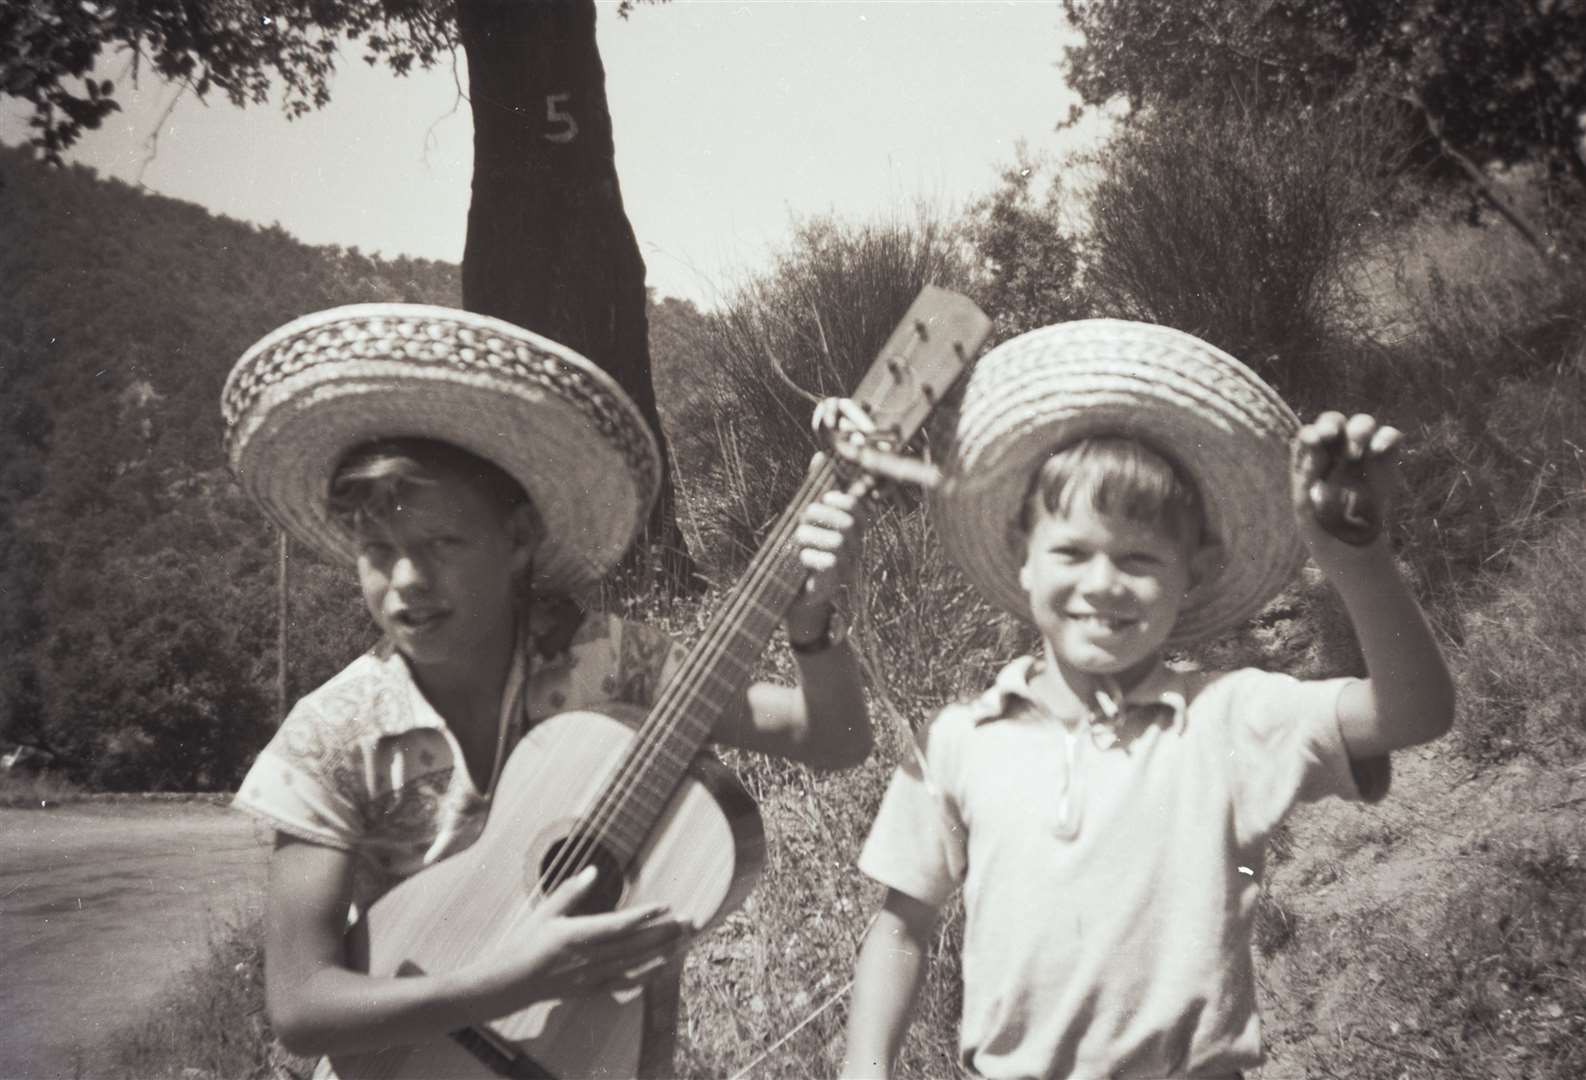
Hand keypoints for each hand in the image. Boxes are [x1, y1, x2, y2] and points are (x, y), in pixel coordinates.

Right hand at [464, 866, 690, 1018]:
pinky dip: (647, 974)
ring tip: (684, 938)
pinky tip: (664, 965)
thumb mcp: (546, 912)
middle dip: (664, 932)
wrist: (512, 982)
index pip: (618, 925)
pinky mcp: (593, 990)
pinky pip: (626, 983)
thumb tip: (594, 870)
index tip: (666, 905)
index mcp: (576, 936)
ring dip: (662, 951)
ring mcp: (592, 977)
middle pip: (635, 945)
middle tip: (690, 920)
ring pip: (635, 964)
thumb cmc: (527, 942)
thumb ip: (572, 892)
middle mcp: (588, 958)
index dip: (644, 916)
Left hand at [786, 453, 866, 635]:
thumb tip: (820, 455)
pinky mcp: (833, 584)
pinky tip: (801, 559)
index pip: (861, 509)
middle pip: (850, 523)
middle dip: (822, 514)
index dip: (847, 499)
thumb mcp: (809, 519)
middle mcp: (854, 548)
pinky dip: (810, 556)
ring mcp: (846, 567)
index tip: (826, 497)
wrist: (795, 597)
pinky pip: (828, 563)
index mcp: (851, 531)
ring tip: (797, 540)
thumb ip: (816, 490)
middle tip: (804, 518)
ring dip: (810, 535)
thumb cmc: (803, 552)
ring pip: (837, 541)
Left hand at [1293, 411, 1402, 551]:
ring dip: (1358, 430)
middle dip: (1332, 423)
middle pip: (1334, 421)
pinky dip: (1386, 437)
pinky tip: (1377, 450)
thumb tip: (1319, 445)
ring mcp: (1363, 454)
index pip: (1309, 435)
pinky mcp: (1387, 461)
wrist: (1354, 551)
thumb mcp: (1304, 507)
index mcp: (1310, 459)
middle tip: (1330, 435)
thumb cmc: (1321, 530)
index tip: (1315, 442)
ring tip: (1354, 453)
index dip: (1311, 433)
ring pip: (1363, 424)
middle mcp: (1335, 451)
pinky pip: (1391, 437)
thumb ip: (1307, 475)